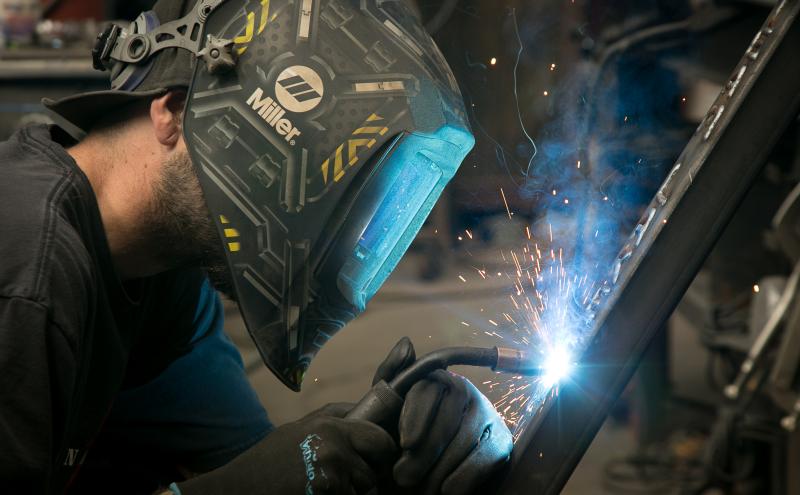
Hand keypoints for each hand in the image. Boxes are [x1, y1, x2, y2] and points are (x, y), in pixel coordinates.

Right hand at [177, 403, 396, 493]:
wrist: (237, 489)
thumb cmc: (268, 460)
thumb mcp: (300, 428)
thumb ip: (335, 418)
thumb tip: (367, 410)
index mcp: (330, 427)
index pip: (380, 439)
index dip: (382, 451)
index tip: (376, 459)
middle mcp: (334, 449)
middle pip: (376, 469)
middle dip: (370, 476)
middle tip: (352, 479)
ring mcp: (330, 476)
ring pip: (363, 491)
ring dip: (351, 493)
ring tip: (324, 486)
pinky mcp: (326, 494)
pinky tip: (316, 494)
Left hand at [374, 338, 513, 494]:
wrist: (426, 470)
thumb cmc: (403, 436)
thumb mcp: (389, 408)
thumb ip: (391, 377)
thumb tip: (406, 343)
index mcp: (438, 378)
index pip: (430, 389)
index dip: (416, 416)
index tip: (404, 444)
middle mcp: (467, 390)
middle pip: (448, 416)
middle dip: (425, 451)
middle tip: (403, 478)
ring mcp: (487, 414)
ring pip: (466, 438)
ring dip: (440, 469)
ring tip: (420, 489)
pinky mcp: (501, 440)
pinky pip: (485, 457)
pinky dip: (464, 477)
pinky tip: (447, 490)